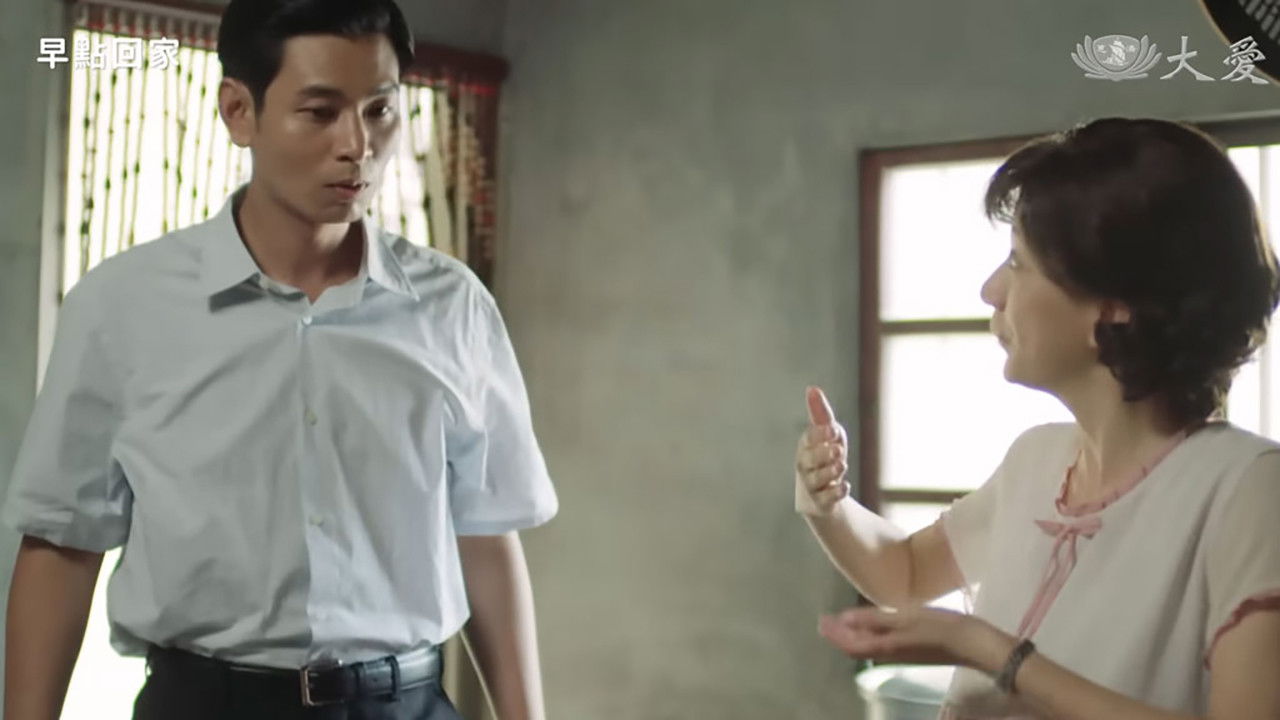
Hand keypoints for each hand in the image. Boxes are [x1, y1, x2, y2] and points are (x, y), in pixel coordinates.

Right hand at [795, 386, 849, 515]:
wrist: (827, 494)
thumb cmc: (826, 458)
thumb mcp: (828, 435)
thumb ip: (821, 414)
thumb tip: (812, 388)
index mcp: (805, 448)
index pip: (807, 440)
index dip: (819, 435)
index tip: (833, 429)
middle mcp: (804, 468)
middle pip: (807, 461)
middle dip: (822, 454)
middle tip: (838, 449)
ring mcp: (811, 487)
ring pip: (815, 480)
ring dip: (830, 471)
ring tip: (842, 464)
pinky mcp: (820, 504)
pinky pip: (826, 500)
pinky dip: (836, 492)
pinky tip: (845, 485)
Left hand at [819, 605, 1006, 668]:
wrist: (976, 645)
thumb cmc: (941, 628)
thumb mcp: (907, 618)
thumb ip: (875, 619)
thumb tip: (844, 620)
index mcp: (886, 646)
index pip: (851, 644)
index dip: (834, 634)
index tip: (821, 620)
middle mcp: (891, 653)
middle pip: (857, 648)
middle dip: (840, 636)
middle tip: (827, 620)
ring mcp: (904, 653)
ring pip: (869, 646)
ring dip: (854, 635)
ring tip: (844, 620)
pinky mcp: (915, 649)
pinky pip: (882, 644)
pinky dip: (870, 634)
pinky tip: (875, 623)